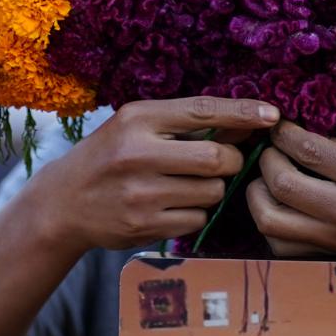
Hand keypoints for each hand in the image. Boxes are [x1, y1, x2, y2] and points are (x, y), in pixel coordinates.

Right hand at [24, 96, 277, 252]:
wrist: (64, 203)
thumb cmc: (109, 157)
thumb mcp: (136, 127)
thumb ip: (184, 123)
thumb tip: (246, 124)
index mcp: (138, 119)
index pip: (203, 111)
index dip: (243, 113)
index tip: (272, 116)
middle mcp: (138, 153)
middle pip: (217, 159)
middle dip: (229, 162)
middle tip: (217, 163)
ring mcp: (140, 193)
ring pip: (212, 192)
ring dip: (211, 189)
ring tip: (185, 185)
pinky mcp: (143, 225)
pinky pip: (197, 219)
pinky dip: (194, 213)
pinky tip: (171, 206)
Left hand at [247, 121, 335, 261]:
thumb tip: (303, 132)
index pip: (309, 150)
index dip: (284, 133)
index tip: (279, 126)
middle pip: (282, 185)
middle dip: (267, 160)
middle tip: (270, 150)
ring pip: (271, 222)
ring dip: (258, 195)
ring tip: (267, 179)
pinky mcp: (335, 260)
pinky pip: (283, 249)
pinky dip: (272, 226)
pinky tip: (281, 208)